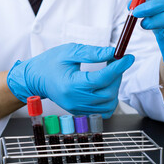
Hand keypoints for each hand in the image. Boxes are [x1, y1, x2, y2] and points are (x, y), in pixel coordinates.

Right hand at [7, 43, 134, 117]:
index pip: (101, 79)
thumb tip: (114, 52)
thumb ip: (92, 53)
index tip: (128, 57)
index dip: (118, 68)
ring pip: (108, 104)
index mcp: (70, 85)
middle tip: (115, 61)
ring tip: (108, 73)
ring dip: (114, 88)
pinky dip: (109, 99)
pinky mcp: (80, 112)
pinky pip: (102, 110)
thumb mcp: (69, 51)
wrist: (35, 79)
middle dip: (117, 76)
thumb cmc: (50, 63)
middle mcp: (74, 100)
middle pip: (108, 93)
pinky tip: (103, 86)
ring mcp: (77, 108)